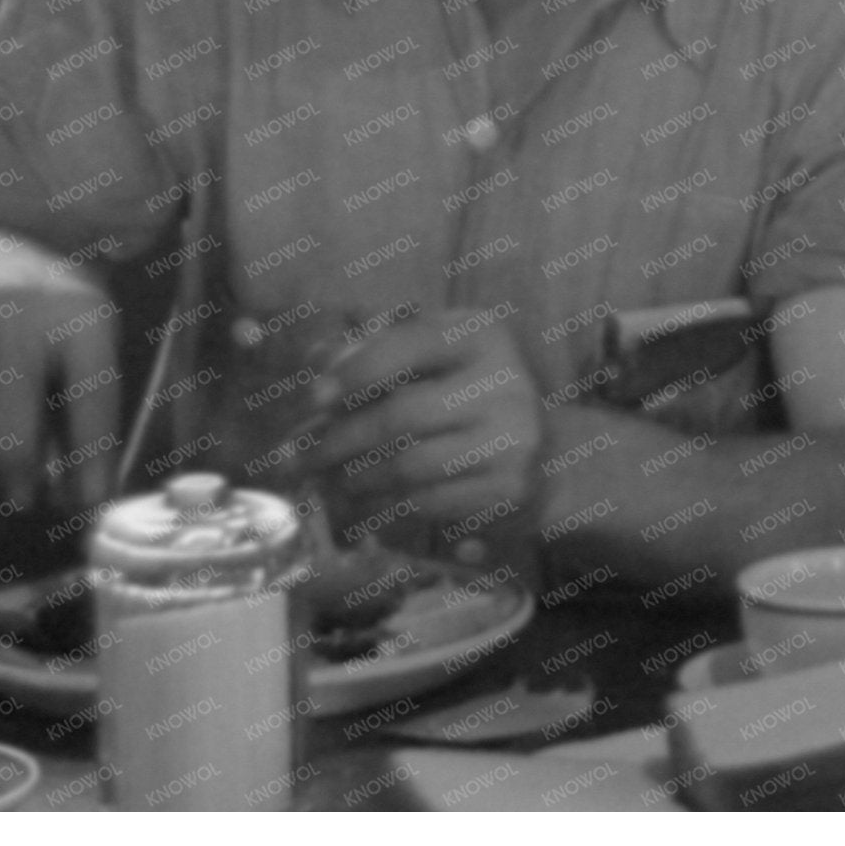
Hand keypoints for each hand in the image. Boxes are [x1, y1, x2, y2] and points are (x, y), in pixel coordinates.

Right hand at [0, 228, 118, 512]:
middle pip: (17, 425)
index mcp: (85, 313)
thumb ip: (84, 407)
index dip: (92, 455)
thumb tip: (88, 493)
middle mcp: (28, 309)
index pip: (93, 397)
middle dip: (22, 473)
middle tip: (25, 500)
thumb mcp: (80, 340)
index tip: (93, 501)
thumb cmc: (43, 315)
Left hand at [310, 309, 543, 556]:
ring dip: (354, 481)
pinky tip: (363, 510)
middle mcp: (505, 381)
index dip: (355, 370)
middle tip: (300, 459)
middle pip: (401, 415)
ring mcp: (513, 438)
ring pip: (409, 467)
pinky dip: (383, 510)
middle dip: (339, 441)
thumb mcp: (433, 361)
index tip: (314, 397)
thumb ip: (376, 353)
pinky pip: (427, 505)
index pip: (410, 344)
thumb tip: (318, 362)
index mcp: (481, 335)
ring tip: (327, 485)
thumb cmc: (468, 400)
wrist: (544, 458)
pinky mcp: (510, 489)